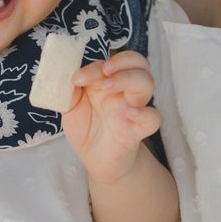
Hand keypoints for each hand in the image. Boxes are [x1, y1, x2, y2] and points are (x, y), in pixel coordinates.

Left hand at [62, 50, 160, 183]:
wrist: (95, 161)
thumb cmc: (86, 129)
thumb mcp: (71, 108)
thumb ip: (69, 91)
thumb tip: (67, 76)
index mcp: (106, 81)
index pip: (109, 62)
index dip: (94, 67)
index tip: (76, 79)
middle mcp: (123, 91)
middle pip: (138, 63)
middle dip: (123, 60)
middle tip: (104, 71)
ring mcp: (133, 108)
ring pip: (147, 82)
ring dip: (128, 78)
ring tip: (107, 86)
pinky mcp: (138, 130)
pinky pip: (153, 118)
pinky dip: (146, 113)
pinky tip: (131, 113)